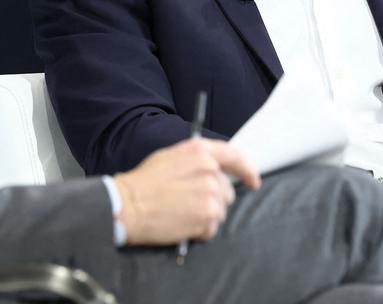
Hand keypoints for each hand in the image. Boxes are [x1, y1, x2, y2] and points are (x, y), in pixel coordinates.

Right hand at [111, 138, 260, 245]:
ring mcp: (210, 194)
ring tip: (181, 213)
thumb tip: (214, 169)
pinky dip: (200, 231)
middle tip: (189, 204)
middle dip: (213, 200)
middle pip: (227, 191)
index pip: (235, 157)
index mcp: (200, 151)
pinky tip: (181, 224)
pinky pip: (212, 228)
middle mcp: (210, 170)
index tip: (253, 181)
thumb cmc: (144, 182)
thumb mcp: (170, 157)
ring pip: (221, 211)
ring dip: (205, 216)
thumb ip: (197, 159)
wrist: (128, 205)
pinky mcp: (207, 216)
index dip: (247, 171)